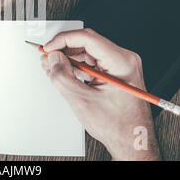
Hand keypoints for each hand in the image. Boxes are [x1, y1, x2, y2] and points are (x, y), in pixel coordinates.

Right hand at [40, 29, 160, 160]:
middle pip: (87, 43)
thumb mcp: (83, 101)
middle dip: (63, 49)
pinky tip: (63, 72)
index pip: (87, 38)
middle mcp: (123, 60)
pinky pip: (91, 62)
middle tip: (47, 57)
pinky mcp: (113, 72)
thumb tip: (53, 59)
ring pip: (87, 52)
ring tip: (52, 66)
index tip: (48, 48)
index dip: (63, 40)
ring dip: (68, 58)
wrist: (132, 141)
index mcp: (122, 62)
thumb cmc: (119, 126)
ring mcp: (119, 66)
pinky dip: (75, 66)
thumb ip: (63, 77)